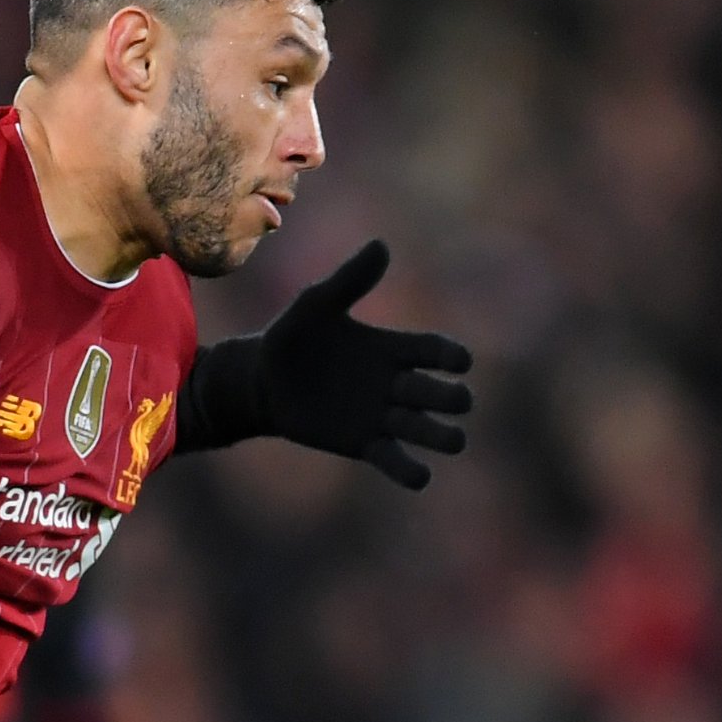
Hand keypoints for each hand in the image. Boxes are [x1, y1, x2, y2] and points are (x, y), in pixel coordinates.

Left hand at [232, 239, 473, 486]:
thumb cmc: (291, 338)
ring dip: (443, 435)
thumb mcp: (316, 305)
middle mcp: (394, 383)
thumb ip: (348, 281)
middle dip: (452, 398)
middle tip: (456, 400)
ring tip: (454, 440)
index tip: (460, 362)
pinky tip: (419, 475)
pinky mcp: (363, 444)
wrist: (261, 382)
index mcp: (392, 348)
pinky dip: (410, 471)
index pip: (434, 351)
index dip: (452, 356)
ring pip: (425, 429)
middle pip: (438, 393)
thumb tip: (382, 246)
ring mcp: (381, 416)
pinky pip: (394, 460)